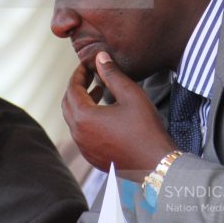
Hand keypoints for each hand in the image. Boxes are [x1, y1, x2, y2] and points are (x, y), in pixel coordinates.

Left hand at [62, 51, 175, 181]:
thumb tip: (100, 57)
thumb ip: (112, 74)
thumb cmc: (145, 129)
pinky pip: (82, 134)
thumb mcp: (131, 95)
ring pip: (74, 120)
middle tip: (90, 76)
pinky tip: (104, 115)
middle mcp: (78, 134)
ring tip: (99, 92)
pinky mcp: (91, 157)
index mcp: (83, 117)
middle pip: (67, 104)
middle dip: (77, 88)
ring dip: (82, 104)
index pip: (72, 89)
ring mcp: (84, 148)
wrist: (155, 165)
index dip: (78, 74)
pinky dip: (86, 120)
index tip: (87, 65)